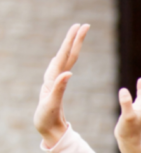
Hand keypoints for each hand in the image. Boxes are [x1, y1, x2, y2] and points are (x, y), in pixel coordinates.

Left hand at [35, 23, 89, 148]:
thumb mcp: (51, 104)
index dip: (71, 42)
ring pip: (67, 57)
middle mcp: (53, 75)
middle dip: (75, 38)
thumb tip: (68, 73)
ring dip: (74, 45)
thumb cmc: (46, 117)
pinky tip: (72, 52)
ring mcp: (56, 78)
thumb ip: (59, 88)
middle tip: (84, 25)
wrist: (45, 127)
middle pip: (66, 53)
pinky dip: (71, 56)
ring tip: (80, 33)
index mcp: (52, 78)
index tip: (79, 29)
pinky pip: (67, 65)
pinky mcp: (59, 83)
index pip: (64, 55)